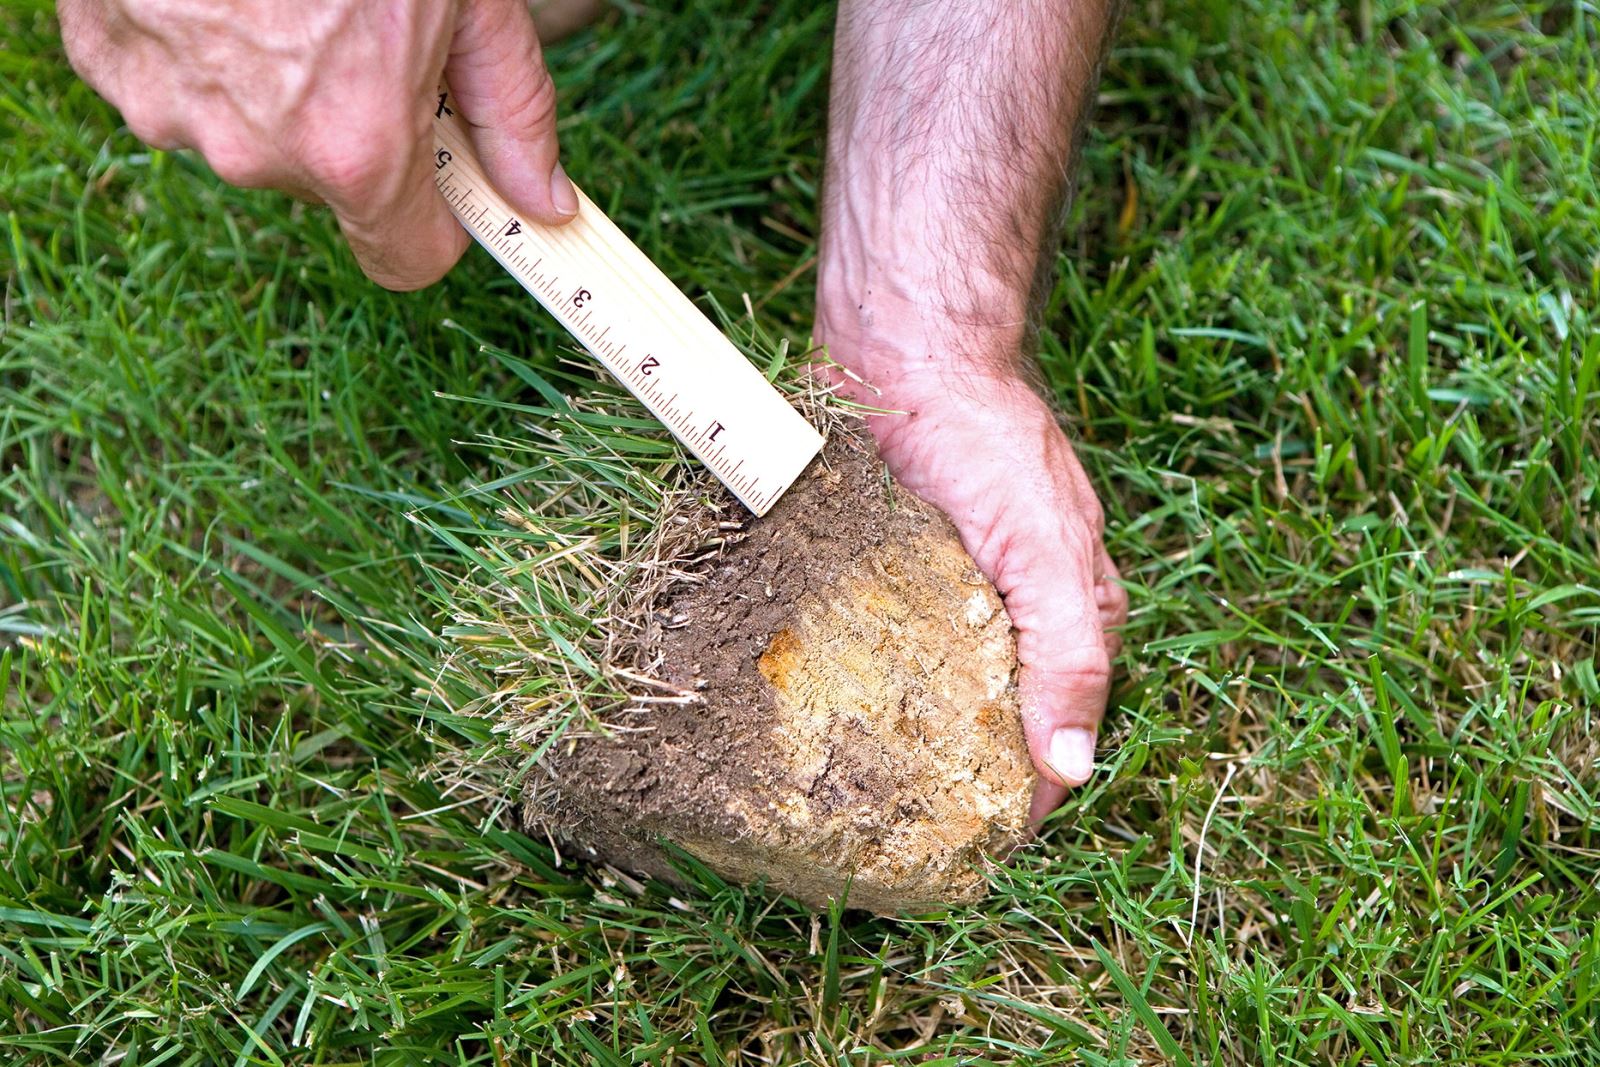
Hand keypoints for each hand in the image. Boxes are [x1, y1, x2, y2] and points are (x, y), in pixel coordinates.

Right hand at [58, 0, 577, 289]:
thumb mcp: (473, 1)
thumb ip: (511, 109)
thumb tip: (543, 198)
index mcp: (358, 147)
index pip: (407, 260)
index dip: (434, 219)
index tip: (444, 173)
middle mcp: (256, 151)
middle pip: (331, 184)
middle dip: (356, 123)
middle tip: (360, 25)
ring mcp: (167, 108)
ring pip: (249, 131)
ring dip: (273, 81)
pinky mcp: (104, 57)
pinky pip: (176, 81)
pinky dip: (200, 42)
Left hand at [815, 333, 1126, 822]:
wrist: (904, 351)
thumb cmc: (988, 440)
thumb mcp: (1045, 551)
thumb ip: (1070, 655)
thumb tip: (1073, 769)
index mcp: (1073, 614)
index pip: (1056, 735)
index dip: (1022, 798)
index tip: (970, 853)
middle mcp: (1013, 610)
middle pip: (992, 719)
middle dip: (954, 776)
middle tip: (895, 830)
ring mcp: (949, 590)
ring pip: (931, 688)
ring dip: (900, 735)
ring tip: (850, 788)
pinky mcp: (890, 567)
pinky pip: (879, 643)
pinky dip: (860, 681)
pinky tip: (825, 712)